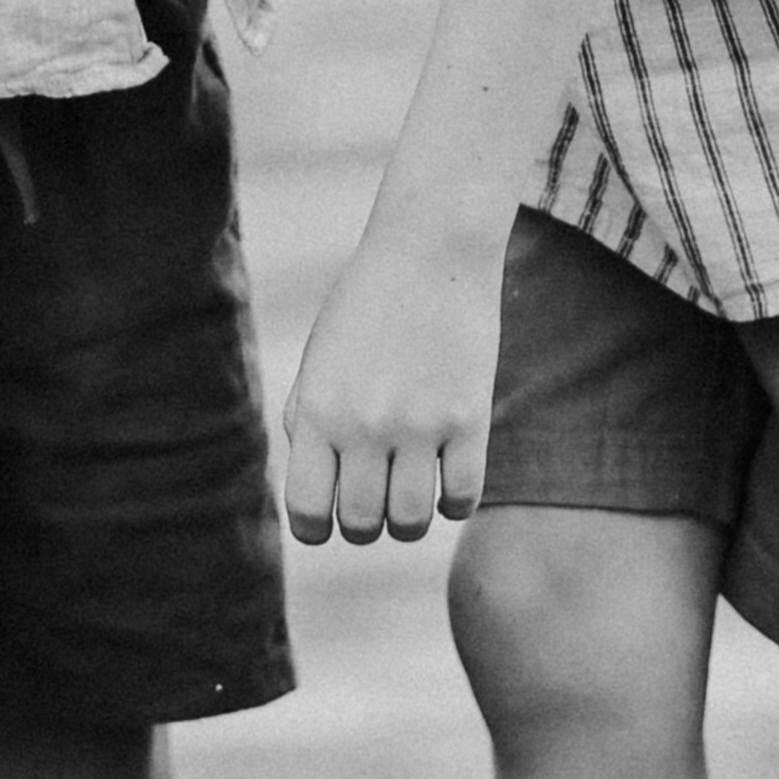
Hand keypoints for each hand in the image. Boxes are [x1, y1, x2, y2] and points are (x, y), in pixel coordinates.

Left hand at [279, 227, 504, 546]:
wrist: (430, 249)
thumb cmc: (366, 305)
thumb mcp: (319, 360)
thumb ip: (308, 424)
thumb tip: (316, 496)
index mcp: (318, 411)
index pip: (307, 511)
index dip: (316, 529)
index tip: (328, 521)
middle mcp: (364, 424)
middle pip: (362, 524)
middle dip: (364, 526)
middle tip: (373, 503)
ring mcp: (420, 424)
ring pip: (411, 522)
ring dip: (408, 521)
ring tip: (409, 496)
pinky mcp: (470, 418)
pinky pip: (462, 499)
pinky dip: (454, 503)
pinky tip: (447, 477)